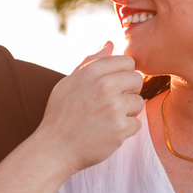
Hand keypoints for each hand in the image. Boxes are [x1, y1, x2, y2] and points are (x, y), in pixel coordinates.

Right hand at [34, 43, 143, 176]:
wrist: (53, 149)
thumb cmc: (60, 115)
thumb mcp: (69, 82)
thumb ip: (91, 62)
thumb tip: (110, 43)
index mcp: (92, 72)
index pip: (128, 62)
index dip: (123, 75)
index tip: (112, 88)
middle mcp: (105, 86)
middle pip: (137, 80)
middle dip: (128, 92)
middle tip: (110, 105)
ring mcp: (114, 107)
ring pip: (139, 103)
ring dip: (127, 113)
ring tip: (107, 120)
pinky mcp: (120, 128)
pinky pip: (136, 124)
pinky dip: (125, 131)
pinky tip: (107, 133)